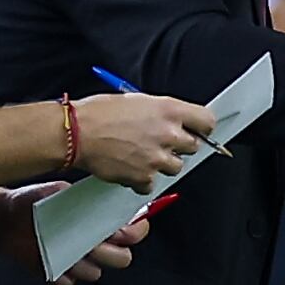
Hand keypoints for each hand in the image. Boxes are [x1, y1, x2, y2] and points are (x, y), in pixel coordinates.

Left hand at [0, 183, 151, 284]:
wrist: (2, 217)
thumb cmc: (31, 200)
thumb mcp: (59, 190)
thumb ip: (85, 197)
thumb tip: (106, 198)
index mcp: (99, 223)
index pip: (134, 232)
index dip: (135, 232)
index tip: (122, 229)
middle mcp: (93, 244)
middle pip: (122, 259)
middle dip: (111, 251)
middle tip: (93, 241)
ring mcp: (76, 262)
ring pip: (95, 273)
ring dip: (83, 262)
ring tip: (63, 246)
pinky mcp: (57, 275)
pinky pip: (67, 283)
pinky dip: (59, 274)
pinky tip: (47, 259)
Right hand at [71, 91, 215, 189]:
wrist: (77, 133)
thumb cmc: (100, 113)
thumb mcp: (136, 101)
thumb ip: (160, 112)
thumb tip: (172, 121)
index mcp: (169, 110)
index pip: (207, 122)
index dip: (202, 128)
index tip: (198, 131)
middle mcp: (168, 134)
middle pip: (194, 147)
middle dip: (179, 146)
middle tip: (159, 142)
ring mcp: (158, 159)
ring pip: (175, 167)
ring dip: (162, 163)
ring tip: (139, 153)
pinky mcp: (144, 178)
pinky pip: (152, 183)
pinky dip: (142, 179)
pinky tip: (128, 166)